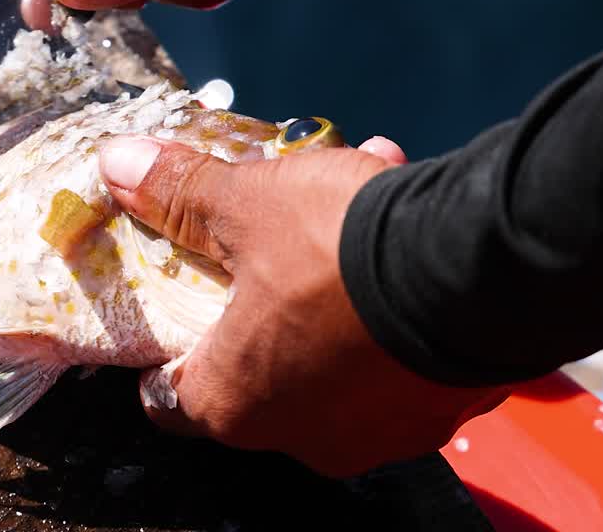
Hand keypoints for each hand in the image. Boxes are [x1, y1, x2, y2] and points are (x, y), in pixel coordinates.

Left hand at [98, 134, 509, 476]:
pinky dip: (385, 304)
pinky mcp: (439, 411)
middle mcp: (302, 438)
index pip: (170, 399)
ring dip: (328, 288)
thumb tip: (117, 164)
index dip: (162, 351)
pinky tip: (403, 236)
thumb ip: (179, 194)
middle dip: (255, 296)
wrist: (485, 273)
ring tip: (349, 208)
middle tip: (265, 241)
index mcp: (235, 406)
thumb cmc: (340, 253)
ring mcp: (377, 433)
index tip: (172, 309)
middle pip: (256, 367)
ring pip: (329, 352)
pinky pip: (393, 353)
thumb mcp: (248, 207)